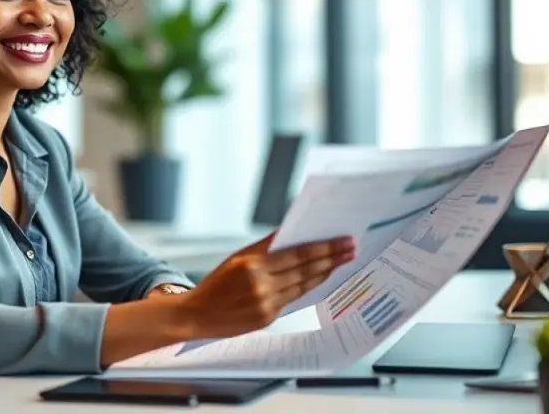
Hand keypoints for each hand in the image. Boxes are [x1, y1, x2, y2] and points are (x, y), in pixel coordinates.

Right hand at [175, 231, 355, 339]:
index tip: (342, 240)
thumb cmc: (216, 285)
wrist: (197, 315)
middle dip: (332, 258)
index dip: (324, 247)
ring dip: (326, 272)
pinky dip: (309, 286)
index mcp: (252, 265)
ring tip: (343, 261)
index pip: (298, 254)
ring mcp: (266, 303)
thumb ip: (264, 246)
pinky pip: (294, 298)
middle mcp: (261, 285)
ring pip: (304, 284)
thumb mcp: (237, 258)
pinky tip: (321, 278)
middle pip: (306, 269)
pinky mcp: (268, 317)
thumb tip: (289, 232)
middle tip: (351, 248)